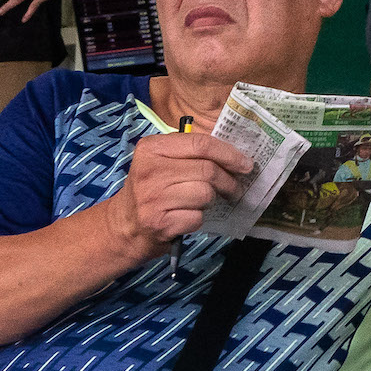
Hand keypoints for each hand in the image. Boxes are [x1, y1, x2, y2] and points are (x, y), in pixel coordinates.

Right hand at [103, 132, 252, 258]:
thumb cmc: (151, 190)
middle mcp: (149, 170)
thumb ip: (189, 153)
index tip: (245, 163)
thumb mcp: (161, 162)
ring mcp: (153, 198)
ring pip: (205, 194)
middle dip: (228, 181)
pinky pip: (197, 217)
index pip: (200, 144)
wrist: (125, 226)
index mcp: (151, 148)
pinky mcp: (159, 223)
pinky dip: (199, 219)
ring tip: (204, 202)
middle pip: (207, 170)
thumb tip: (234, 156)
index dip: (228, 154)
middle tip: (235, 189)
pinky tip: (188, 217)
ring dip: (212, 200)